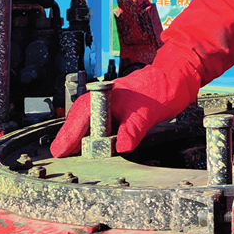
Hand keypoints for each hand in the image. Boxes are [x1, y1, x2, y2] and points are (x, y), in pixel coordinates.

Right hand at [50, 62, 199, 156]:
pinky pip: (97, 122)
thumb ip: (131, 131)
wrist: (174, 77)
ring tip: (72, 152)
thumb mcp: (146, 114)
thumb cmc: (160, 89)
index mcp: (103, 96)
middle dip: (70, 138)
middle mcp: (101, 98)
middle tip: (61, 156)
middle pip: (78, 120)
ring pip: (86, 121)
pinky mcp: (115, 108)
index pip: (79, 119)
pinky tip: (93, 144)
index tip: (58, 152)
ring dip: (81, 136)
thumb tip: (120, 148)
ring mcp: (107, 103)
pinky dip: (93, 133)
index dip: (68, 137)